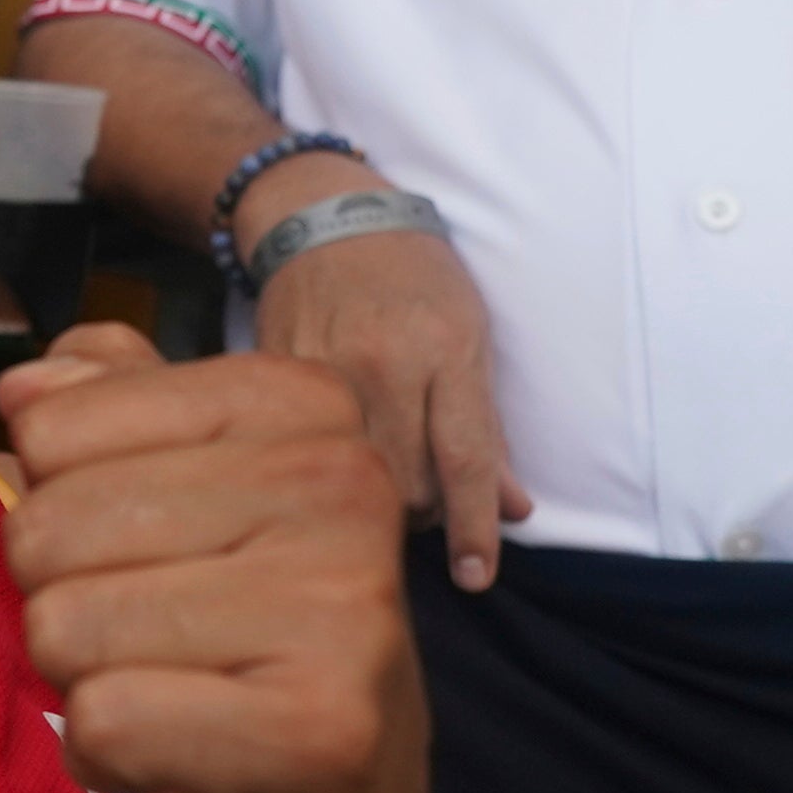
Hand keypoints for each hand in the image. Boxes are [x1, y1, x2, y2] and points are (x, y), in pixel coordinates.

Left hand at [0, 335, 440, 792]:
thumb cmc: (243, 658)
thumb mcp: (187, 505)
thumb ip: (109, 413)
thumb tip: (28, 384)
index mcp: (309, 408)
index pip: (57, 422)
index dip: (60, 507)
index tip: (146, 560)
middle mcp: (345, 485)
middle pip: (50, 525)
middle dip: (67, 604)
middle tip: (156, 648)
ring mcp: (344, 607)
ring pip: (66, 623)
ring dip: (87, 685)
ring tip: (173, 699)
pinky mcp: (317, 730)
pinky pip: (104, 718)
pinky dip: (106, 758)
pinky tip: (173, 762)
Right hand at [240, 183, 528, 590]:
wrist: (324, 215)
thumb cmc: (414, 275)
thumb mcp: (470, 335)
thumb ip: (488, 427)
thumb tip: (514, 509)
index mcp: (443, 348)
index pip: (466, 458)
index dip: (475, 526)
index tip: (478, 578)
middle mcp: (384, 361)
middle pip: (407, 483)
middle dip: (424, 509)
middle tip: (426, 494)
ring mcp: (325, 368)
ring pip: (357, 475)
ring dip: (379, 493)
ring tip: (387, 469)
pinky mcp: (279, 374)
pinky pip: (310, 447)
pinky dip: (331, 463)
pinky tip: (338, 447)